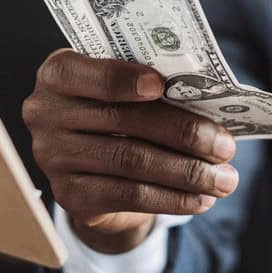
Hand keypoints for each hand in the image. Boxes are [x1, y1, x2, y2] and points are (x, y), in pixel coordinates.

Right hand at [24, 50, 239, 254]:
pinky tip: (201, 199)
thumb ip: (152, 87)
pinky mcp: (70, 196)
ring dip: (186, 172)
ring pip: (131, 162)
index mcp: (59, 73)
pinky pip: (128, 196)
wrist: (95, 168)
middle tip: (225, 146)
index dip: (122, 79)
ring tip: (224, 178)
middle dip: (183, 133)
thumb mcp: (127, 90)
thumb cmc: (121, 113)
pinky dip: (172, 198)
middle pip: (122, 120)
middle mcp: (45, 113)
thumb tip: (208, 104)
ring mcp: (54, 157)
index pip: (87, 73)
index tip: (161, 84)